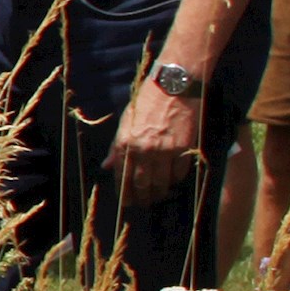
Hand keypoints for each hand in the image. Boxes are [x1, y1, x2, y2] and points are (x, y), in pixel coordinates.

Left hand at [105, 68, 207, 203]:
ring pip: (161, 182)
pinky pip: (178, 173)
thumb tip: (106, 167)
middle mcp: (143, 150)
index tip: (127, 202)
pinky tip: (173, 181)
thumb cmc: (147, 102)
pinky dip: (175, 180)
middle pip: (142, 184)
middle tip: (143, 203)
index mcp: (125, 143)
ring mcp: (164, 151)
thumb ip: (116, 147)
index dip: (124, 193)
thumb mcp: (126, 122)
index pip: (122, 177)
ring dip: (159, 192)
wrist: (174, 87)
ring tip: (158, 196)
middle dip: (142, 198)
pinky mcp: (183, 148)